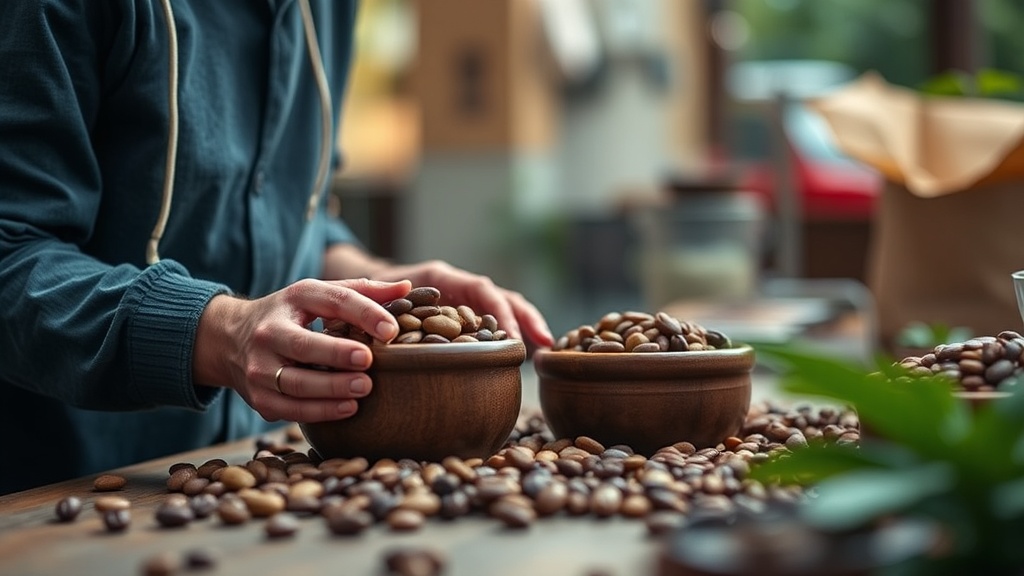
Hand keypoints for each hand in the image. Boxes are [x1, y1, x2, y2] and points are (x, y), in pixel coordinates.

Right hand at [193, 278, 410, 422]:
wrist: (229, 339)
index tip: (391, 329)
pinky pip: (289, 409)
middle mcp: (270, 331)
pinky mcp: (258, 397)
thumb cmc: (290, 315)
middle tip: (369, 362)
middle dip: (337, 355)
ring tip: (363, 389)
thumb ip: (362, 292)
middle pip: (303, 346)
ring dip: (331, 389)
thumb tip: (407, 287)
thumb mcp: (319, 295)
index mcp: (294, 298)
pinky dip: (318, 412)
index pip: (332, 301)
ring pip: (295, 383)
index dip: (363, 313)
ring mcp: (260, 367)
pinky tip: (347, 409)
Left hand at [369, 259, 554, 352]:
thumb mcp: (378, 300)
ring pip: (501, 308)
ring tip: (543, 347)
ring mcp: (461, 300)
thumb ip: (390, 311)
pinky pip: (488, 323)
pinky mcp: (460, 315)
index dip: (500, 312)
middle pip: (501, 297)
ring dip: (523, 325)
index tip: (512, 337)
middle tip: (546, 340)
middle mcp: (457, 286)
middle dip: (526, 316)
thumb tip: (397, 334)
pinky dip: (506, 335)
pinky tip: (518, 354)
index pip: (481, 290)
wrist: (362, 290)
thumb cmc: (368, 295)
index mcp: (442, 278)